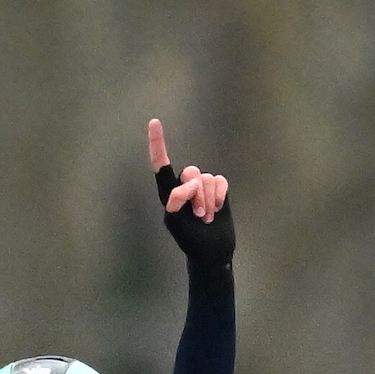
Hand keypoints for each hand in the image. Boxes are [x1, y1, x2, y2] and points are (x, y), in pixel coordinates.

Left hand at [150, 117, 232, 264]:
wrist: (212, 250)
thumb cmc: (190, 239)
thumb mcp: (176, 224)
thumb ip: (175, 203)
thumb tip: (182, 188)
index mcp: (168, 193)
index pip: (161, 165)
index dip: (158, 144)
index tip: (154, 123)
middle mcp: (184, 185)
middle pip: (190, 173)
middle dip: (196, 195)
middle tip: (197, 216)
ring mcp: (202, 186)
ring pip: (207, 178)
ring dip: (208, 200)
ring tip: (205, 217)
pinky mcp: (218, 188)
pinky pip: (220, 181)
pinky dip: (219, 196)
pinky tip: (216, 210)